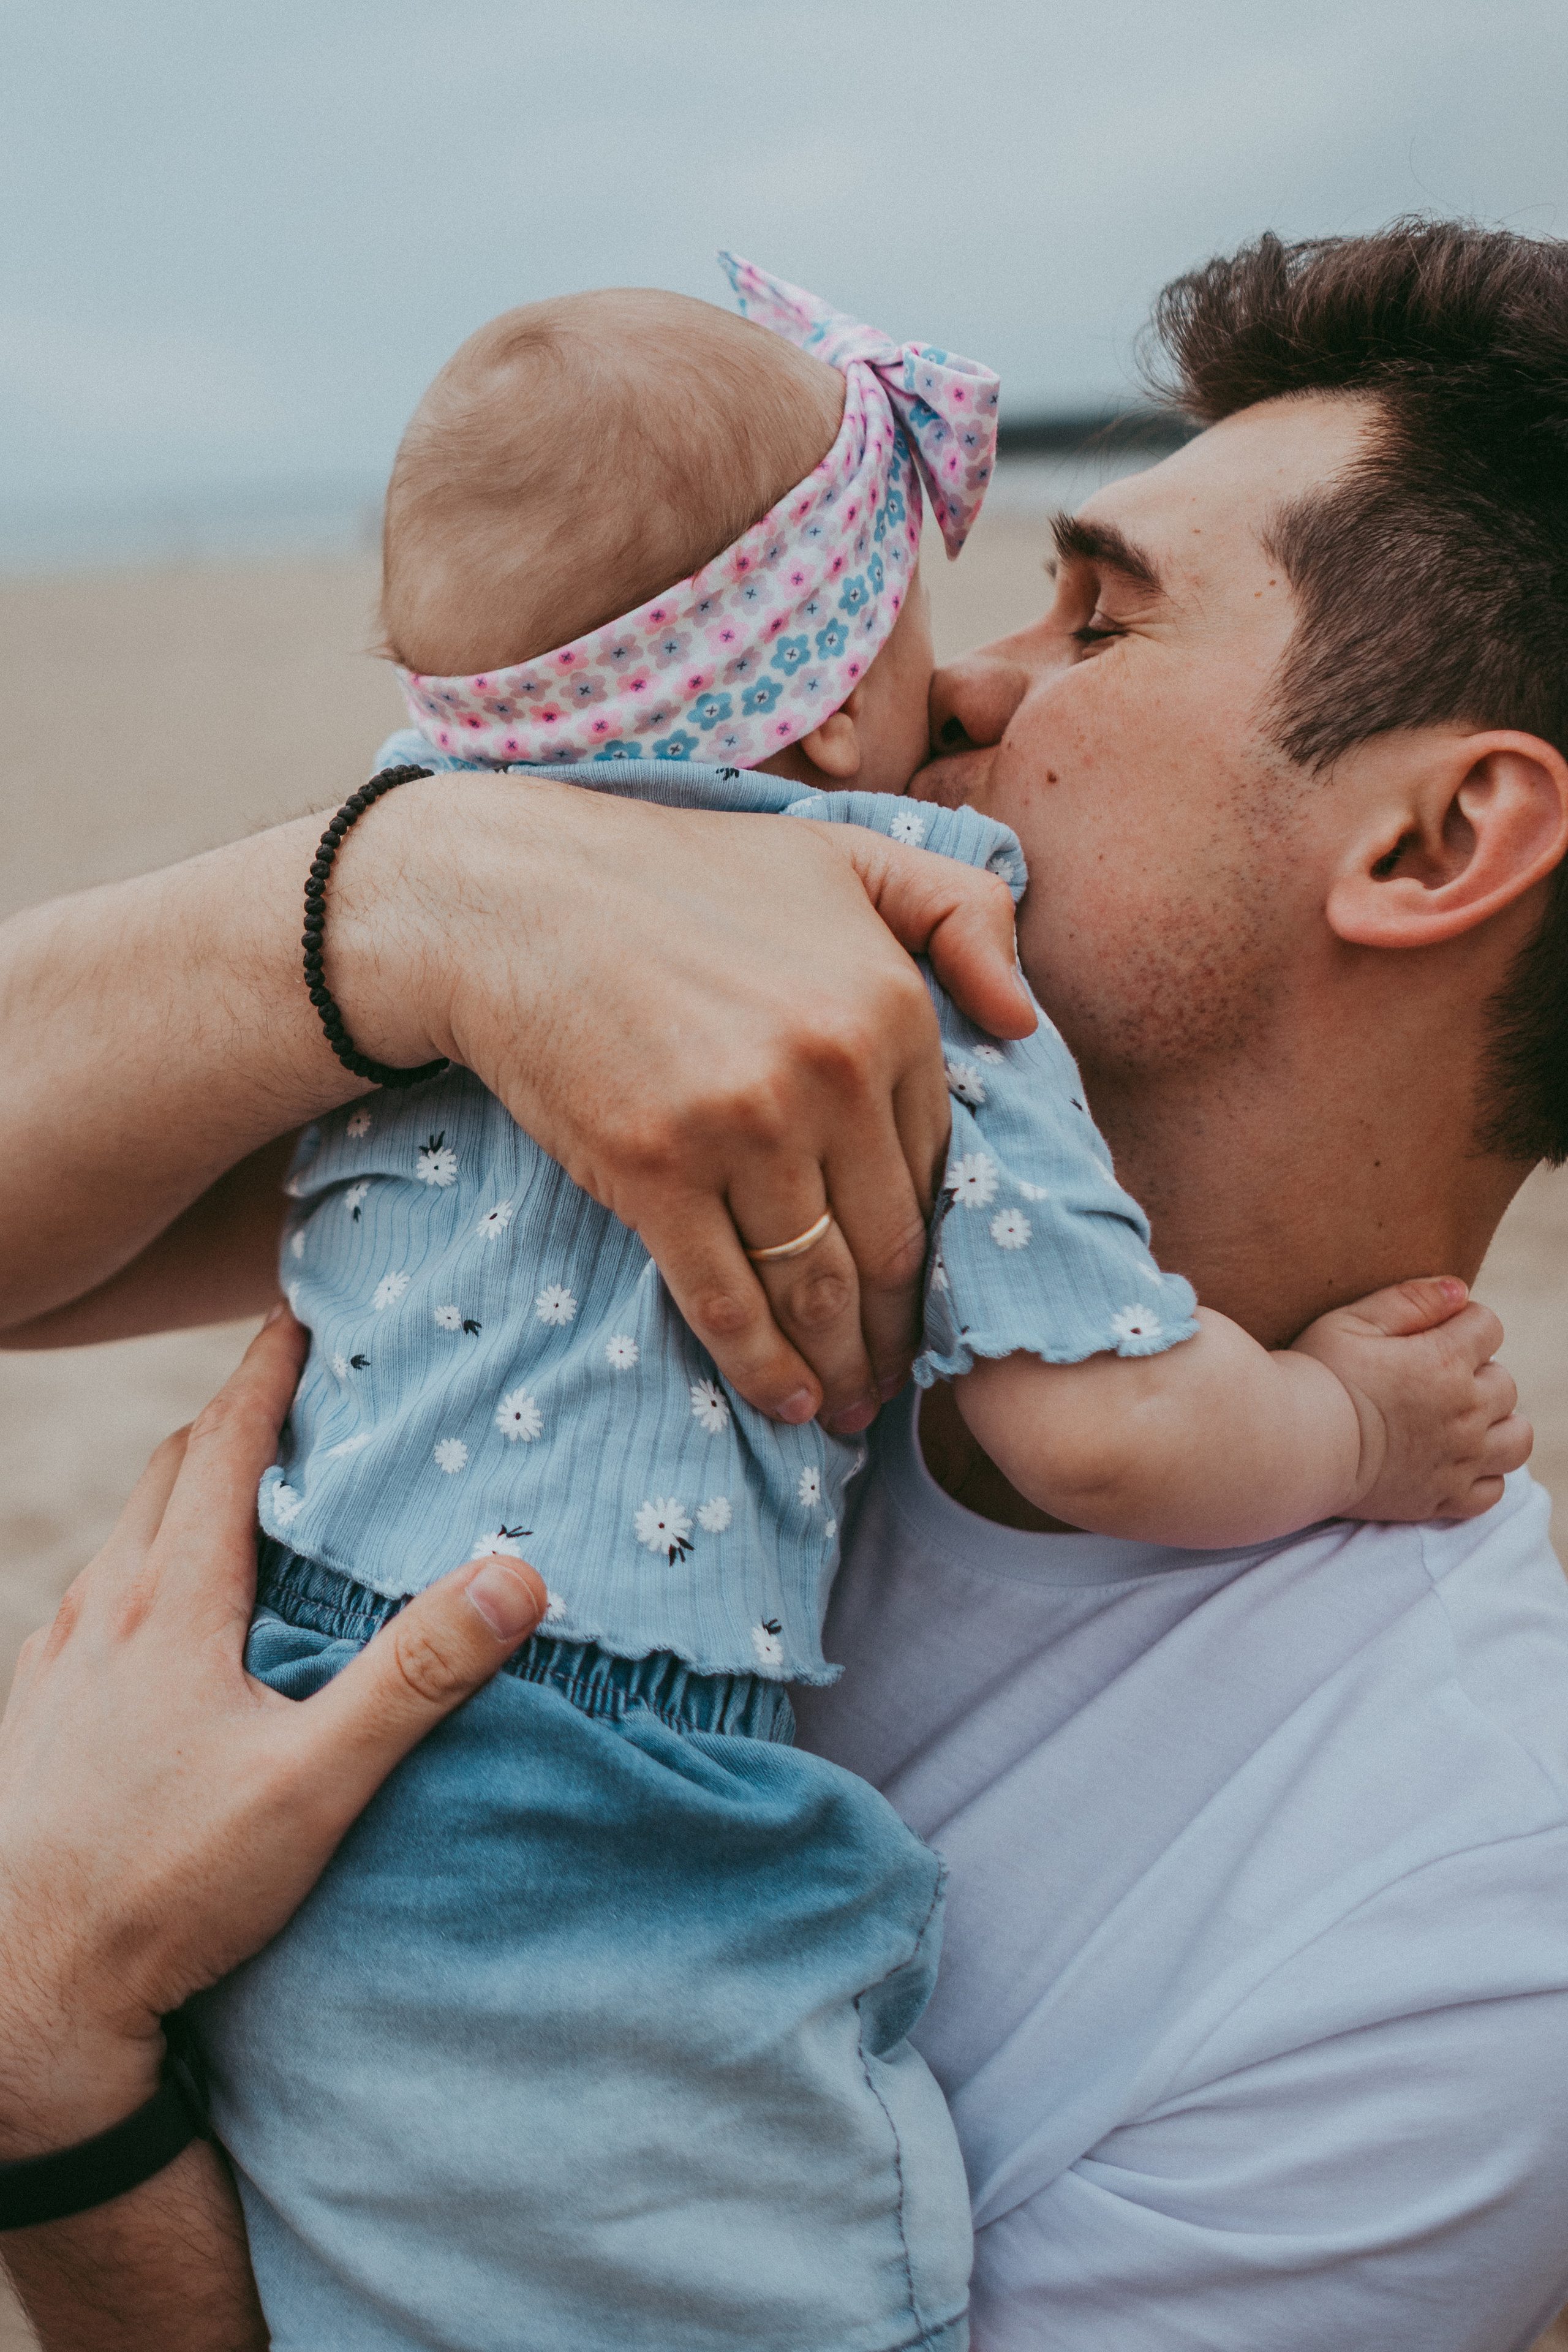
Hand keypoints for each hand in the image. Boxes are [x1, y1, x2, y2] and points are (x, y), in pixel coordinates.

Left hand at [0, 1308, 546, 2160]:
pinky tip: (177, 1609)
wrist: (24, 1994)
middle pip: (173, 1471)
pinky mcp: (38, 1711)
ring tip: (251, 1485)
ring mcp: (58, 1660)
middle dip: (236, 1414)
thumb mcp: (313, 1787)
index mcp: (169, 1606)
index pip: (227, 1448)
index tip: (304, 1314)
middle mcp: (102, 1611)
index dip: (270, 1372)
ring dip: (190, 1486)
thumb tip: (515, 1576)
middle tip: (297, 1385)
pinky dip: (150, 1556)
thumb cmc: (166, 1890)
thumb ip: (413, 1678)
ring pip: (129, 1531)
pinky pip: (98, 1594)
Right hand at [335, 778, 1032, 1433]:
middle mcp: (827, 1071)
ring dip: (840, 1365)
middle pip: (886, 1244)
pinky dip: (762, 1366)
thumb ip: (960, 913)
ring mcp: (741, 1127)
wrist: (513, 899)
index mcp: (886, 1006)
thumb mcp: (844, 853)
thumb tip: (1026, 1022)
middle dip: (897, 1329)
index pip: (936, 1166)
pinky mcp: (654, 1171)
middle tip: (895, 1381)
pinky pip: (726, 1299)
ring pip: (816, 1286)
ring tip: (847, 1407)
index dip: (938, 1247)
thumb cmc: (678, 876)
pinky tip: (785, 1403)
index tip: (933, 1299)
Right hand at [1292, 1277, 1532, 1521]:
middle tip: (1431, 1377)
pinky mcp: (1443, 1498)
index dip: (1461, 1322)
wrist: (1293, 1446)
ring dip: (1497, 1423)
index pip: (1488, 1326)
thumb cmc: (1316, 1376)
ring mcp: (1458, 1460)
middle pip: (1505, 1382)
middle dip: (1477, 1372)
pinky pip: (1493, 1488)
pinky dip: (1483, 1473)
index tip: (1429, 1333)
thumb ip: (1410, 1300)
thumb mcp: (1351, 1321)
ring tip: (1459, 1418)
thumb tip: (1460, 1290)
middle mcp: (1464, 1412)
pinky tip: (1452, 1458)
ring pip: (1515, 1437)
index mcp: (1444, 1361)